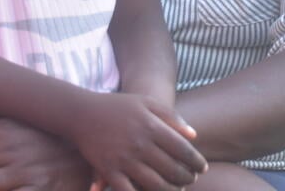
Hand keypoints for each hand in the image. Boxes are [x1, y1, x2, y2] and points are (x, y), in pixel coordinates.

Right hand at [69, 93, 205, 190]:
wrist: (82, 113)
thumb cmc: (119, 106)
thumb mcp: (147, 103)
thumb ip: (171, 117)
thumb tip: (193, 135)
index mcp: (151, 126)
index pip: (182, 149)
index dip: (196, 161)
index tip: (202, 167)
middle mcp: (139, 144)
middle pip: (172, 169)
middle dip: (187, 177)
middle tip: (192, 179)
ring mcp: (123, 159)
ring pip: (155, 184)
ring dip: (171, 190)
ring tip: (178, 189)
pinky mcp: (108, 171)